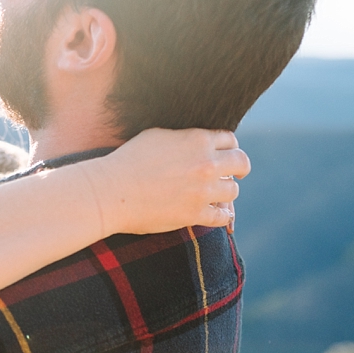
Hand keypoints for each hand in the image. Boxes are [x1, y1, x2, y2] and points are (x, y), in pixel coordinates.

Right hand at [81, 128, 248, 235]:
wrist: (111, 191)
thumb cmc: (128, 161)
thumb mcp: (157, 136)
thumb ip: (183, 137)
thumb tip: (196, 140)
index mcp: (197, 140)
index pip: (230, 140)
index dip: (229, 148)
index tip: (225, 155)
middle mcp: (206, 163)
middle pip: (242, 163)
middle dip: (239, 168)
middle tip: (235, 174)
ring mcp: (203, 190)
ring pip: (233, 191)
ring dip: (225, 193)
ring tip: (215, 196)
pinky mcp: (196, 214)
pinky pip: (223, 217)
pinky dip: (221, 216)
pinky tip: (215, 214)